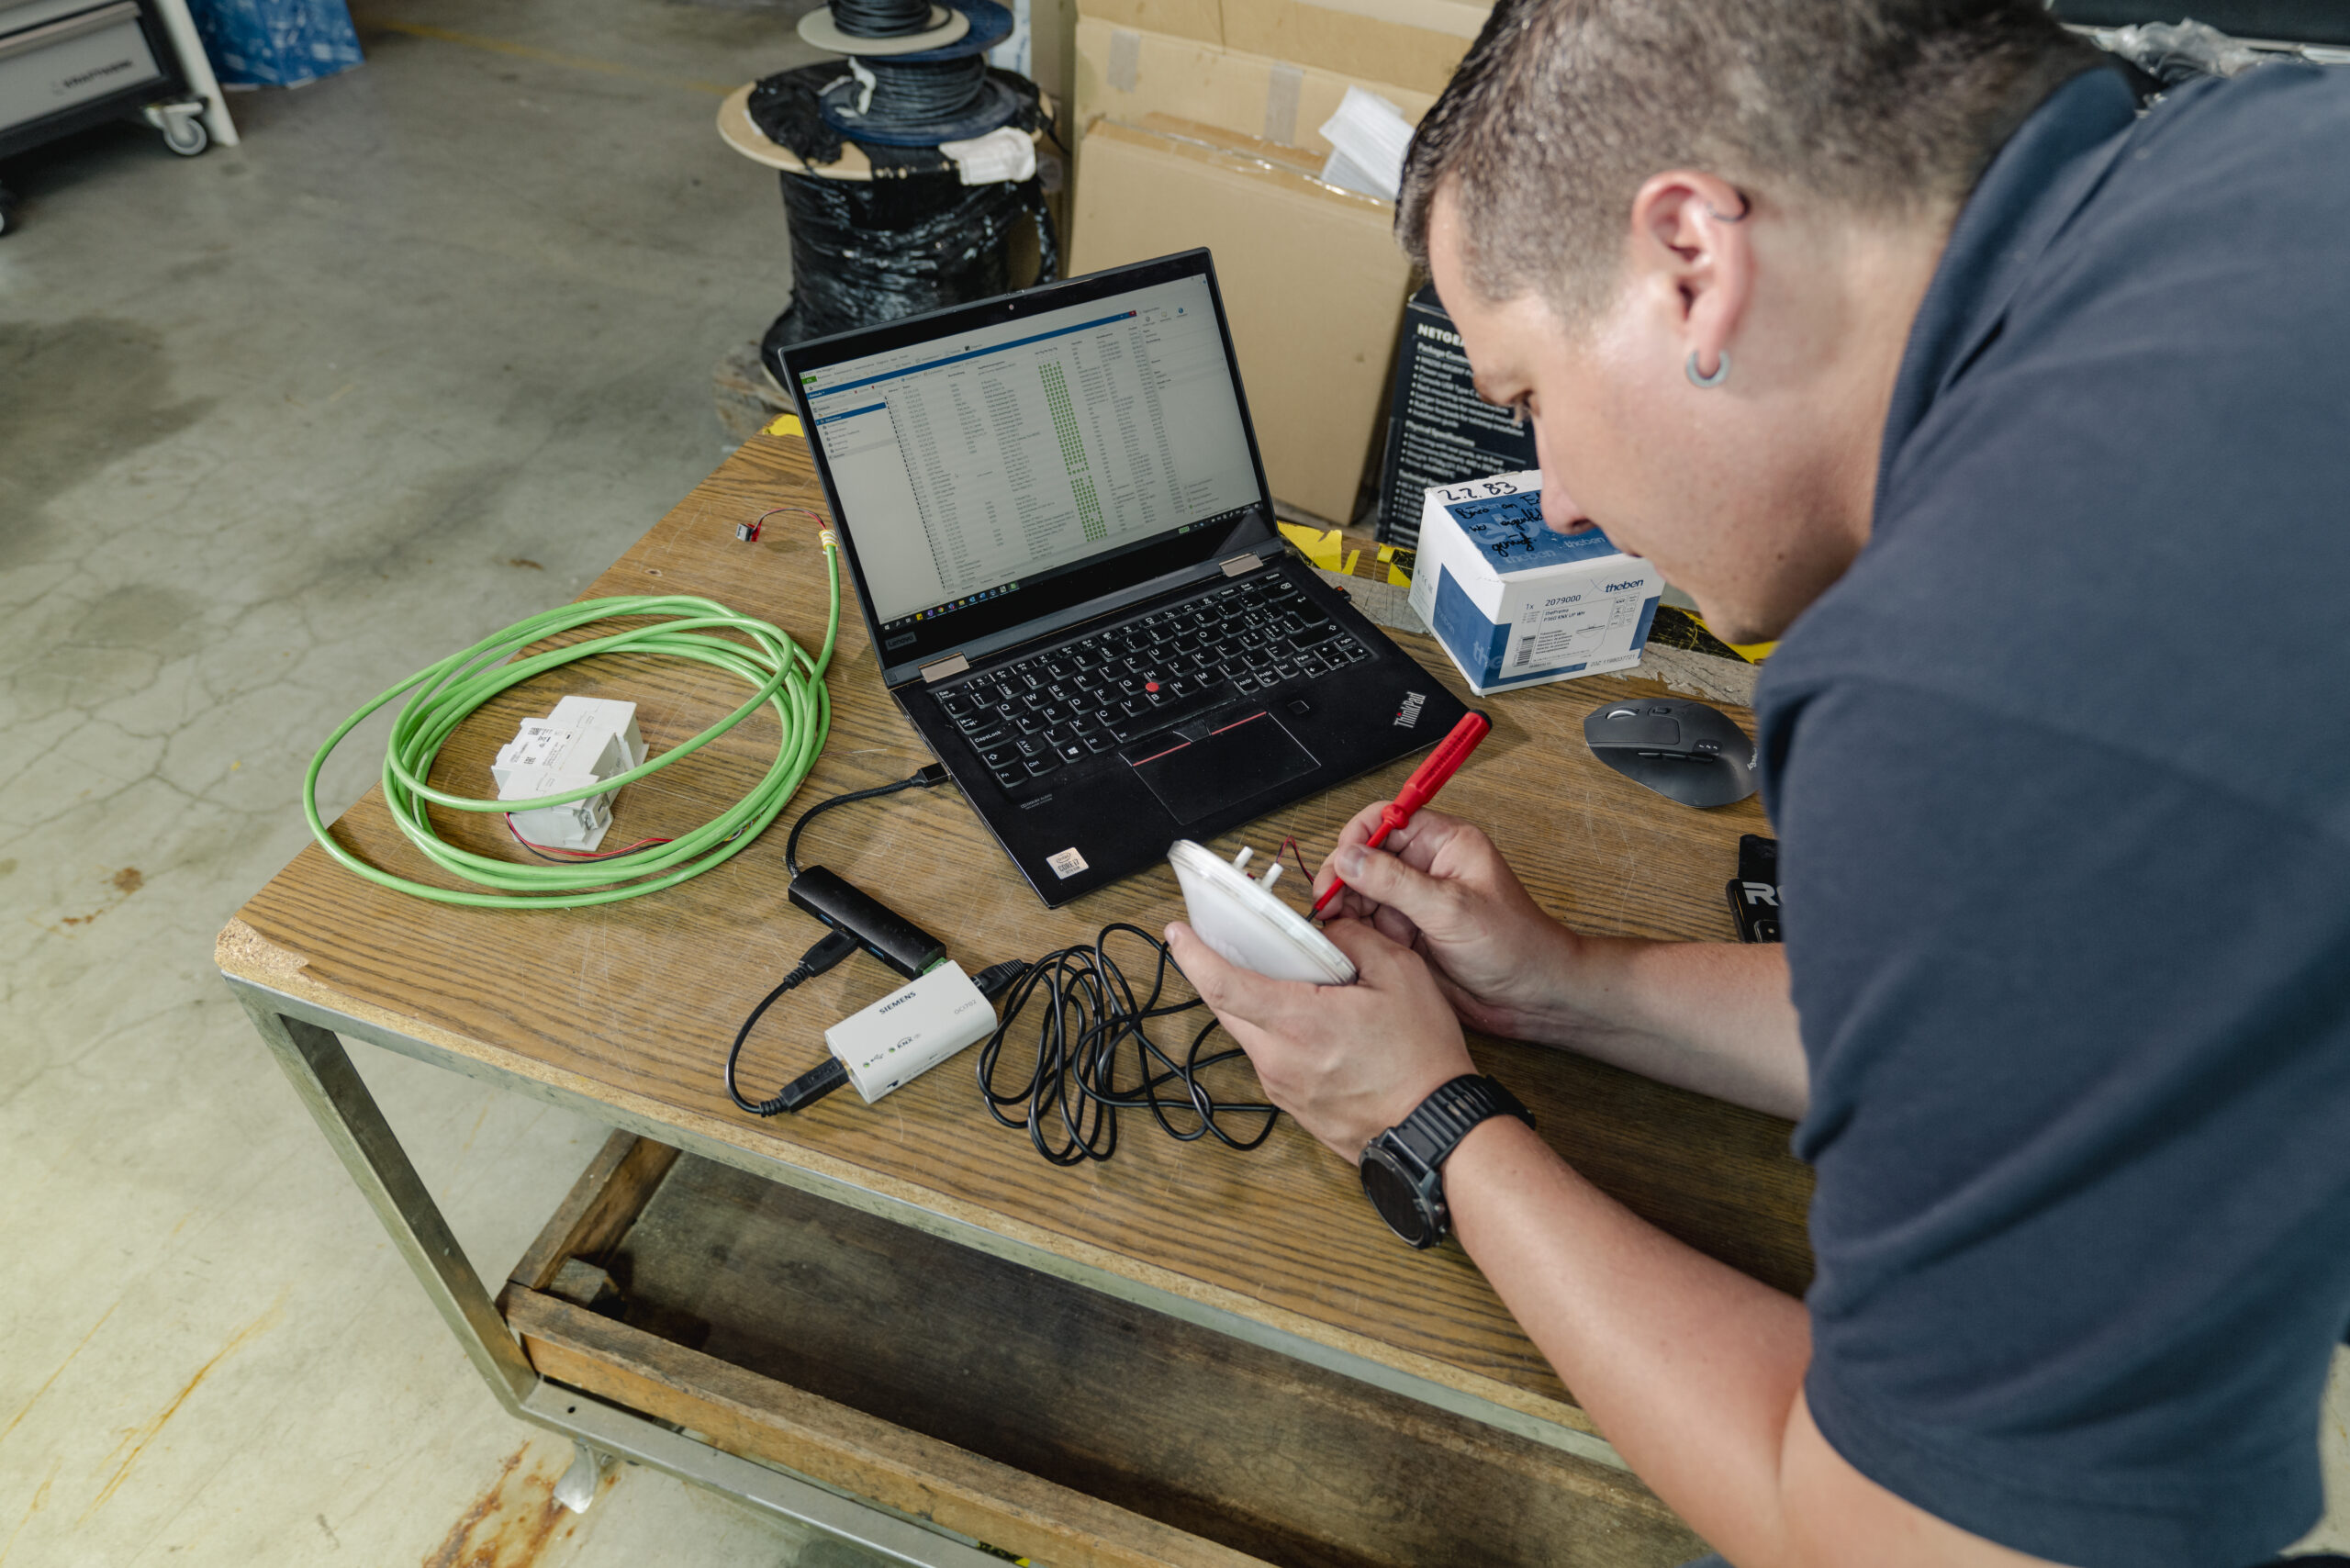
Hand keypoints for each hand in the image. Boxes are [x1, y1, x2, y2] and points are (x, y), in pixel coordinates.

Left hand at [1163, 916, 1474, 1158]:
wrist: (1434, 1131)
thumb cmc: (1422, 1062)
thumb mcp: (1402, 976)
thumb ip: (1355, 941)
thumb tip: (1329, 931)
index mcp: (1297, 1023)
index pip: (1222, 984)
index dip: (1192, 955)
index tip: (1176, 934)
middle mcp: (1278, 1060)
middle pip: (1227, 1009)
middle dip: (1220, 974)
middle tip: (1228, 947)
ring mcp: (1282, 1087)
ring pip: (1250, 1034)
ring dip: (1259, 1005)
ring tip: (1295, 985)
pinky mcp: (1293, 1105)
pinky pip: (1272, 1058)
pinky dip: (1280, 1034)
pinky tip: (1314, 1024)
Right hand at [1310, 807, 1580, 1041]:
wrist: (1531, 997)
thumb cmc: (1515, 945)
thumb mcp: (1452, 908)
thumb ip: (1396, 882)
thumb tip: (1350, 857)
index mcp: (1446, 844)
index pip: (1388, 820)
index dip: (1359, 836)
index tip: (1342, 861)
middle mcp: (1426, 869)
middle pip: (1366, 857)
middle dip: (1343, 876)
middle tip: (1326, 901)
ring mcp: (1413, 903)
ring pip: (1360, 893)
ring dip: (1343, 907)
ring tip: (1334, 925)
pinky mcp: (1406, 935)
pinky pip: (1367, 925)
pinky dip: (1352, 932)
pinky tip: (1346, 942)